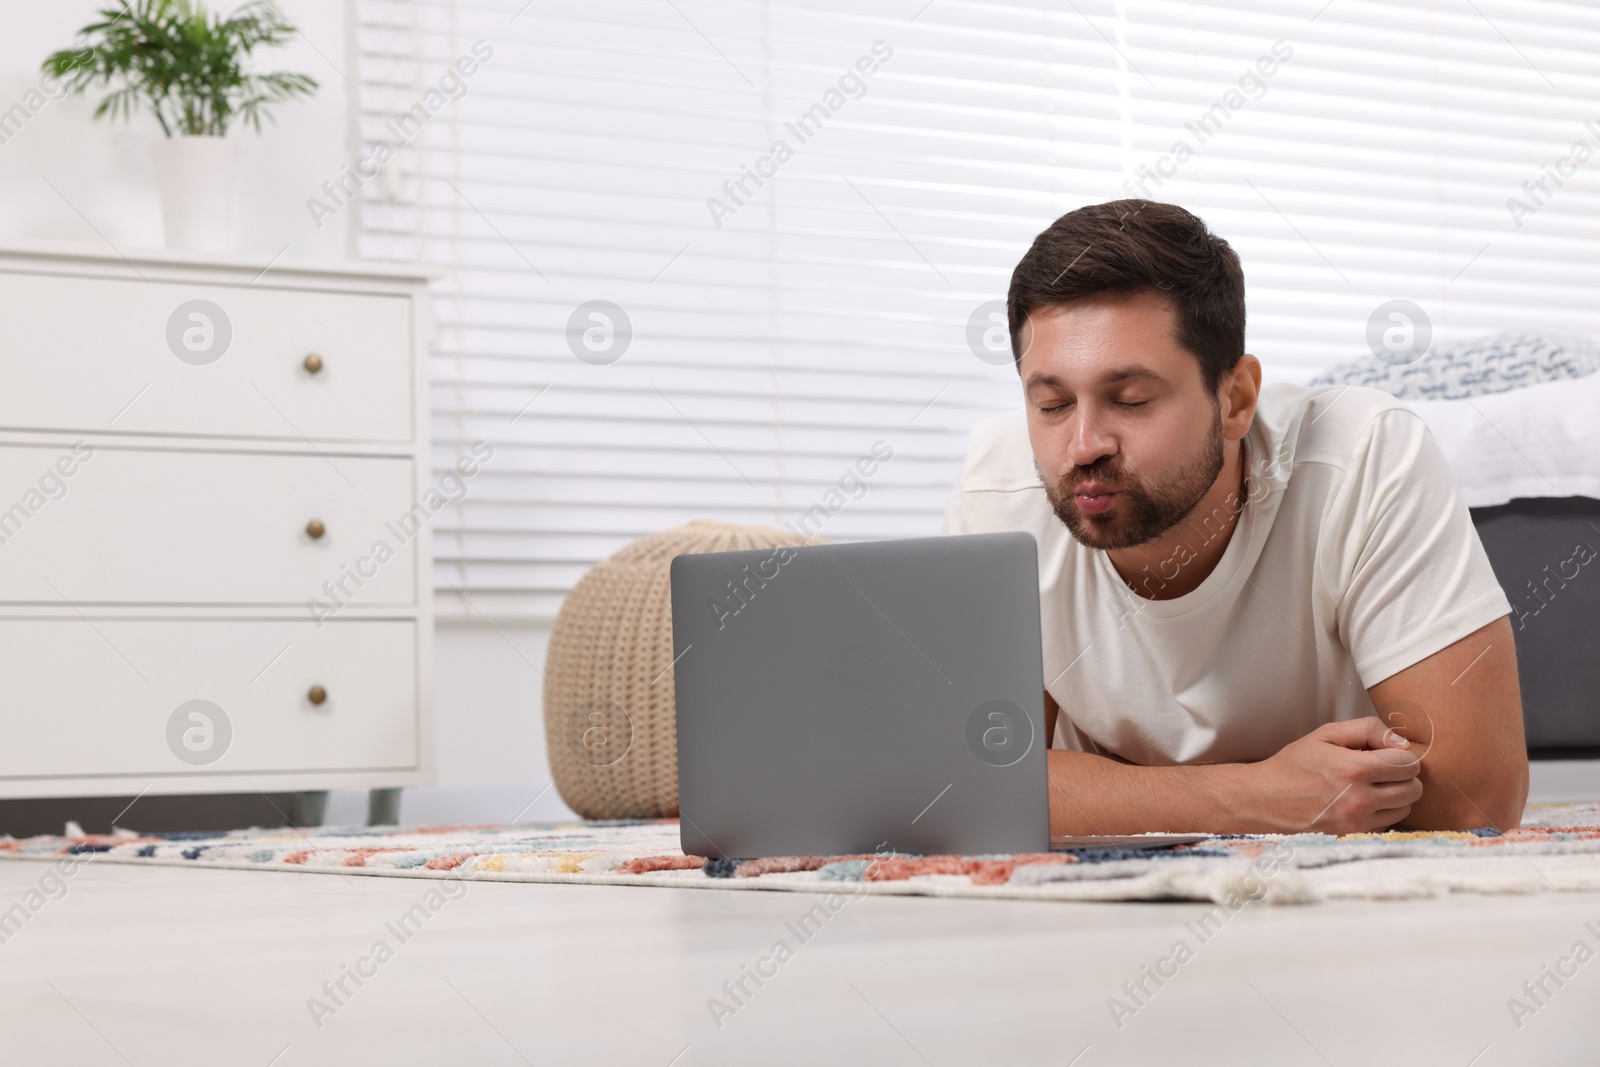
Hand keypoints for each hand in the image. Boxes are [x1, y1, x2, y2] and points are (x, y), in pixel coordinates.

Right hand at [1244, 717, 1421, 833]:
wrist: (1264, 800)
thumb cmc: (1294, 765)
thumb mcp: (1325, 734)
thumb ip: (1366, 730)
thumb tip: (1400, 742)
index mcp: (1353, 769)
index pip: (1408, 764)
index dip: (1402, 755)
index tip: (1387, 753)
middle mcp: (1360, 799)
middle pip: (1413, 788)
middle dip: (1403, 775)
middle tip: (1382, 769)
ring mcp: (1357, 821)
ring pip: (1406, 808)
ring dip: (1397, 795)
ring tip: (1373, 785)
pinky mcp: (1354, 835)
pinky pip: (1389, 823)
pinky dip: (1384, 811)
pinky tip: (1364, 801)